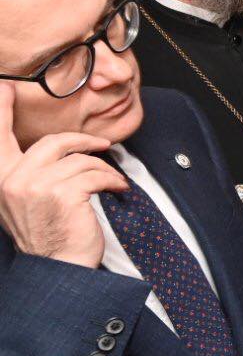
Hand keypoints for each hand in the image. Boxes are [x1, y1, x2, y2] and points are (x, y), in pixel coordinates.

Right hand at [0, 83, 125, 267]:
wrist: (59, 269)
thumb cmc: (48, 235)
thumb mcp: (25, 201)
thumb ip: (27, 173)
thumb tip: (53, 148)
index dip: (1, 108)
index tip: (6, 86)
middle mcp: (11, 180)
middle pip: (52, 141)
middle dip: (83, 141)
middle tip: (102, 145)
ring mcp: (36, 186)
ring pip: (79, 159)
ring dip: (102, 168)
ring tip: (111, 181)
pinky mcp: (64, 194)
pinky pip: (95, 173)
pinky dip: (112, 180)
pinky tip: (118, 190)